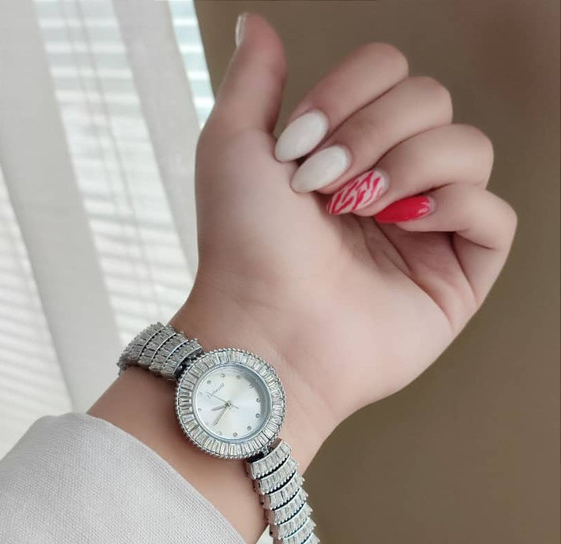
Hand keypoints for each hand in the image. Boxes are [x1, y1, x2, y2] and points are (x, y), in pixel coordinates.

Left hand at [174, 14, 516, 463]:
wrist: (263, 328)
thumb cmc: (242, 248)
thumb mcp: (233, 147)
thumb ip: (253, 80)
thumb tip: (259, 24)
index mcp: (349, 151)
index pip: (391, 73)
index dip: (350, 93)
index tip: (298, 147)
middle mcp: (392, 183)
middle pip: (433, 100)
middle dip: (376, 130)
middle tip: (327, 185)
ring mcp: (428, 230)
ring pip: (470, 147)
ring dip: (412, 164)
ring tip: (363, 208)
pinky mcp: (457, 275)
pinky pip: (495, 215)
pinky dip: (457, 206)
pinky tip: (407, 225)